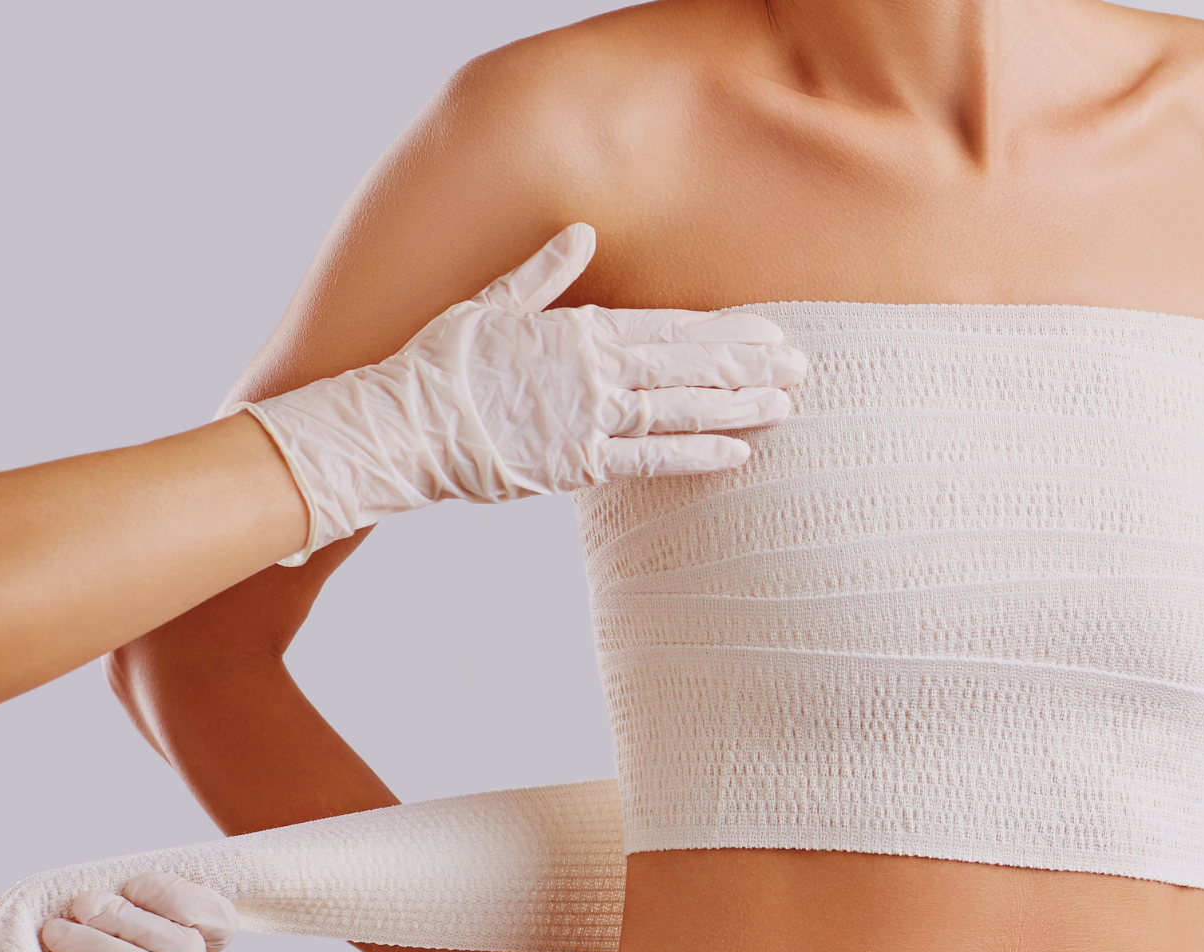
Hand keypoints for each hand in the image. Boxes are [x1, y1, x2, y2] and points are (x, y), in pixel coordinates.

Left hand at [41, 871, 237, 951]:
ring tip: (57, 934)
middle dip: (125, 917)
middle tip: (82, 904)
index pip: (220, 923)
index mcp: (193, 946)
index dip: (182, 897)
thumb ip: (122, 899)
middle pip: (182, 945)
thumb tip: (103, 890)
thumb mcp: (108, 918)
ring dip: (97, 946)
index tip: (132, 885)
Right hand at [232, 222, 807, 564]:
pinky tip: (737, 452)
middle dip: (748, 366)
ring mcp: (588, 418)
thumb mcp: (490, 302)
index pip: (670, 328)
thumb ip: (543, 271)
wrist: (402, 424)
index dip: (725, 333)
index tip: (770, 332)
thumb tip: (579, 234)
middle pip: (688, 366)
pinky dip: (694, 455)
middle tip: (801, 366)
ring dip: (735, 406)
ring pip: (680, 409)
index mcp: (578, 329)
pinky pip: (648, 460)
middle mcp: (594, 371)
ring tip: (784, 404)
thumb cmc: (440, 363)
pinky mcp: (575, 464)